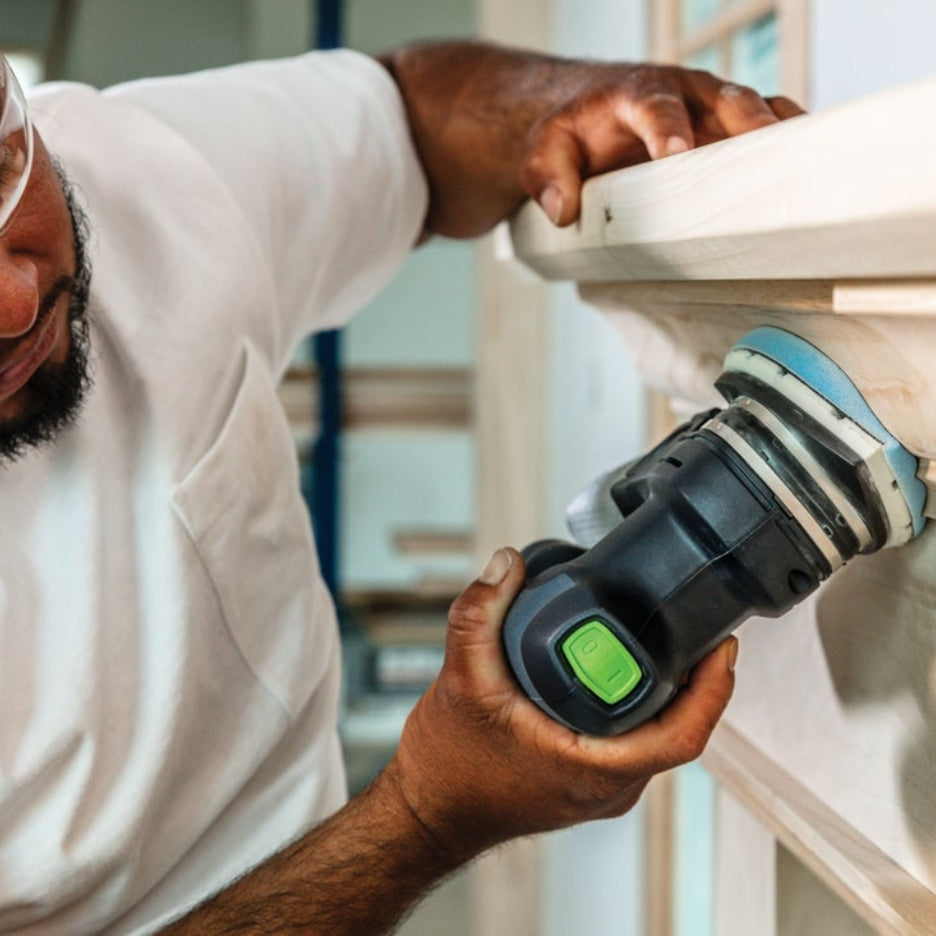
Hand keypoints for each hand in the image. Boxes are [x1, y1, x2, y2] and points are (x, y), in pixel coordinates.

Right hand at [386, 547, 737, 863]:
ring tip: (673, 642)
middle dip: (697, 680)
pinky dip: (643, 706)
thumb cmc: (448, 768)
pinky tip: (629, 673)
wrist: (429, 811)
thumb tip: (505, 564)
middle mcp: (607, 787)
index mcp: (592, 770)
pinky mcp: (588, 781)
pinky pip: (636, 743)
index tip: (723, 645)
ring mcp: (601, 788)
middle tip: (700, 628)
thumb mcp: (460, 680)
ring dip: (673, 694)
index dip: (713, 690)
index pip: (683, 735)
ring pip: (657, 737)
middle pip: (679, 730)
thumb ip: (478, 614)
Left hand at [521, 64, 805, 225]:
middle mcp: (683, 93)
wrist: (587, 116)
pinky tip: (806, 168)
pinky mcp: (729, 128)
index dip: (668, 127)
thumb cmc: (569, 135)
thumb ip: (546, 176)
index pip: (655, 105)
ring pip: (756, 109)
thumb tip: (563, 210)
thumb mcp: (543, 152)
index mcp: (635, 93)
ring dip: (779, 132)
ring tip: (803, 161)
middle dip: (744, 122)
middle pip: (723, 99)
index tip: (676, 153)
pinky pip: (767, 125)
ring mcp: (712, 109)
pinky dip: (787, 142)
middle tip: (763, 150)